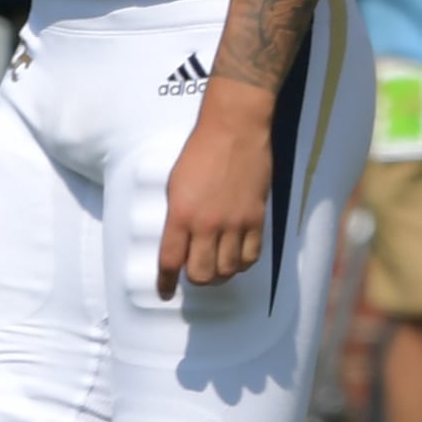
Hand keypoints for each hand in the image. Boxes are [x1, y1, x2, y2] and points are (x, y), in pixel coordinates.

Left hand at [155, 102, 272, 291]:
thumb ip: (177, 216)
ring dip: (221, 274)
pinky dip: (243, 263)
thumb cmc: (201, 151)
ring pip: (228, 269)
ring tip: (218, 266)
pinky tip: (238, 257)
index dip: (166, 282)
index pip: (170, 261)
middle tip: (196, 272)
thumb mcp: (176, 184)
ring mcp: (234, 223)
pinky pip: (252, 256)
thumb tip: (181, 242)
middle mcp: (206, 224)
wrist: (235, 130)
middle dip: (196, 279)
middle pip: (201, 274)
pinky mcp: (256, 218)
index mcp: (181, 215)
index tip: (165, 292)